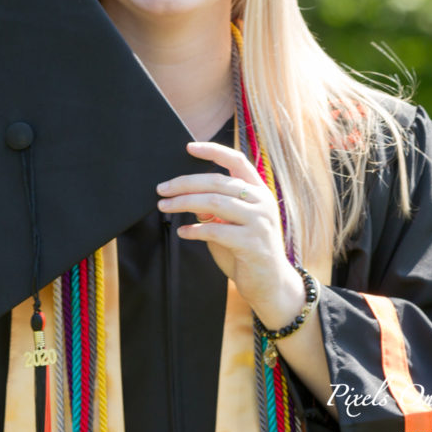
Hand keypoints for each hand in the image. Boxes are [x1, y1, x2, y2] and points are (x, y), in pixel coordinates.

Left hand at [156, 141, 302, 321]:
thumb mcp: (233, 222)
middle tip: (161, 189)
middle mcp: (262, 201)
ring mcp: (259, 221)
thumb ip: (217, 206)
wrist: (270, 284)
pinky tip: (182, 233)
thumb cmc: (246, 249)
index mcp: (259, 190)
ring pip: (214, 202)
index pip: (236, 161)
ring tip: (165, 206)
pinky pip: (216, 231)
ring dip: (184, 203)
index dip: (213, 151)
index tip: (188, 147)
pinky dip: (194, 230)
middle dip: (184, 183)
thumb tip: (186, 194)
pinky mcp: (252, 243)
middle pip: (217, 181)